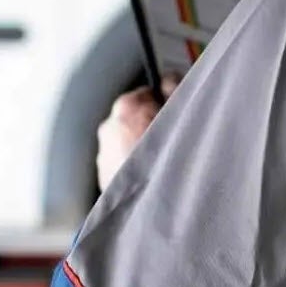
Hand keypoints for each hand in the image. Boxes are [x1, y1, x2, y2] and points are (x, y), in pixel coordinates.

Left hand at [96, 75, 178, 191]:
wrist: (155, 208)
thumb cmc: (170, 160)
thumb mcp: (182, 115)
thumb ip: (175, 89)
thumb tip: (169, 78)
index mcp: (126, 108)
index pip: (147, 93)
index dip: (164, 101)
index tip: (174, 112)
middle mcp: (108, 128)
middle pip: (134, 118)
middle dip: (151, 125)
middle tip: (172, 139)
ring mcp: (104, 155)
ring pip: (127, 142)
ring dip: (142, 148)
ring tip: (163, 163)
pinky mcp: (104, 179)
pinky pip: (122, 164)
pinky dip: (134, 167)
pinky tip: (153, 178)